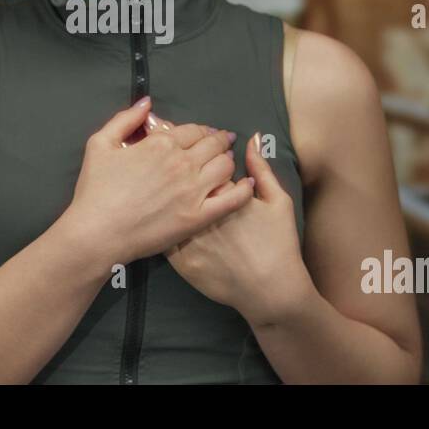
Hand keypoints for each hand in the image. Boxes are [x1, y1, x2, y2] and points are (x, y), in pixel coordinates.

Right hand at [62, 98, 253, 266]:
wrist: (97, 233)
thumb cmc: (95, 190)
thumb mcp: (99, 144)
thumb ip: (124, 119)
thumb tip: (147, 103)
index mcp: (161, 144)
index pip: (193, 130)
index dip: (201, 131)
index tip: (204, 135)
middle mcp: (182, 163)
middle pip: (214, 145)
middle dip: (219, 142)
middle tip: (221, 145)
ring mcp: (193, 190)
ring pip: (225, 167)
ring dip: (228, 161)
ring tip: (225, 164)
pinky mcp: (199, 217)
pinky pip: (232, 199)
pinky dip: (243, 189)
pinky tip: (247, 186)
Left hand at [164, 131, 310, 326]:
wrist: (270, 290)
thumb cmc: (278, 244)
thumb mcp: (278, 201)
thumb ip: (261, 169)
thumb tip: (252, 139)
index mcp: (223, 194)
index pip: (199, 163)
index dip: (190, 151)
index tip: (183, 144)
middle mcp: (202, 213)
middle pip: (177, 182)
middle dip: (168, 167)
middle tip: (163, 160)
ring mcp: (189, 238)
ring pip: (164, 208)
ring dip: (156, 194)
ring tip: (150, 182)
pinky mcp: (181, 261)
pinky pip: (161, 239)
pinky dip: (155, 226)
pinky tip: (152, 217)